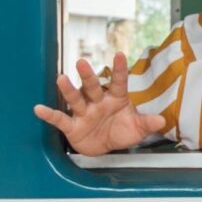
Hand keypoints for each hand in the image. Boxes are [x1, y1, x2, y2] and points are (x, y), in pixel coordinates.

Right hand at [33, 52, 167, 155]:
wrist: (104, 147)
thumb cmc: (120, 131)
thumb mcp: (137, 129)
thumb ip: (147, 123)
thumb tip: (162, 121)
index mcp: (115, 99)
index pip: (118, 82)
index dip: (119, 69)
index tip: (120, 54)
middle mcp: (98, 102)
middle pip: (92, 86)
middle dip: (88, 75)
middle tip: (82, 61)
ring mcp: (84, 113)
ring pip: (75, 99)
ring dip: (68, 90)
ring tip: (61, 79)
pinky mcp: (73, 126)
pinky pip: (60, 119)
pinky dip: (49, 115)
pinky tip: (39, 109)